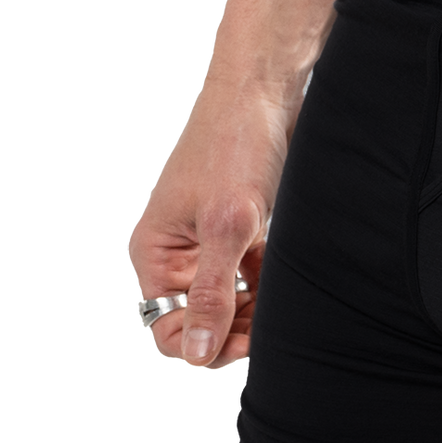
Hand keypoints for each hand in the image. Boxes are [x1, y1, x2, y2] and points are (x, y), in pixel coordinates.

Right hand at [126, 91, 288, 369]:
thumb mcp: (228, 225)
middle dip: (233, 330)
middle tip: (271, 324)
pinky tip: (286, 277)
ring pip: (228, 302)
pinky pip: (248, 278)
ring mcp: (207, 242)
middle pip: (200, 320)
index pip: (167, 328)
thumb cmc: (236, 146)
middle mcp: (176, 253)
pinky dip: (267, 284)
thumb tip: (195, 353)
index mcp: (155, 253)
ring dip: (254, 309)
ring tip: (282, 296)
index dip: (202, 345)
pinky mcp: (239, 230)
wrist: (266, 89)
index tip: (244, 341)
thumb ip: (212, 292)